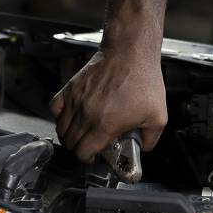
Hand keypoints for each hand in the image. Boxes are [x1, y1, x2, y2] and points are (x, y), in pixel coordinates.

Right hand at [50, 46, 167, 162]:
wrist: (130, 52)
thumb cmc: (142, 79)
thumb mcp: (158, 116)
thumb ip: (150, 139)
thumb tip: (143, 149)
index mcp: (105, 125)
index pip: (83, 153)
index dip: (88, 159)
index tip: (95, 157)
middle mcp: (86, 114)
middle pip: (70, 143)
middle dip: (79, 150)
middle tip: (90, 147)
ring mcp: (76, 100)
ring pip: (60, 128)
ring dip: (69, 136)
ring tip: (82, 134)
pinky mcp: (71, 87)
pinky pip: (55, 108)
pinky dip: (59, 116)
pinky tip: (71, 116)